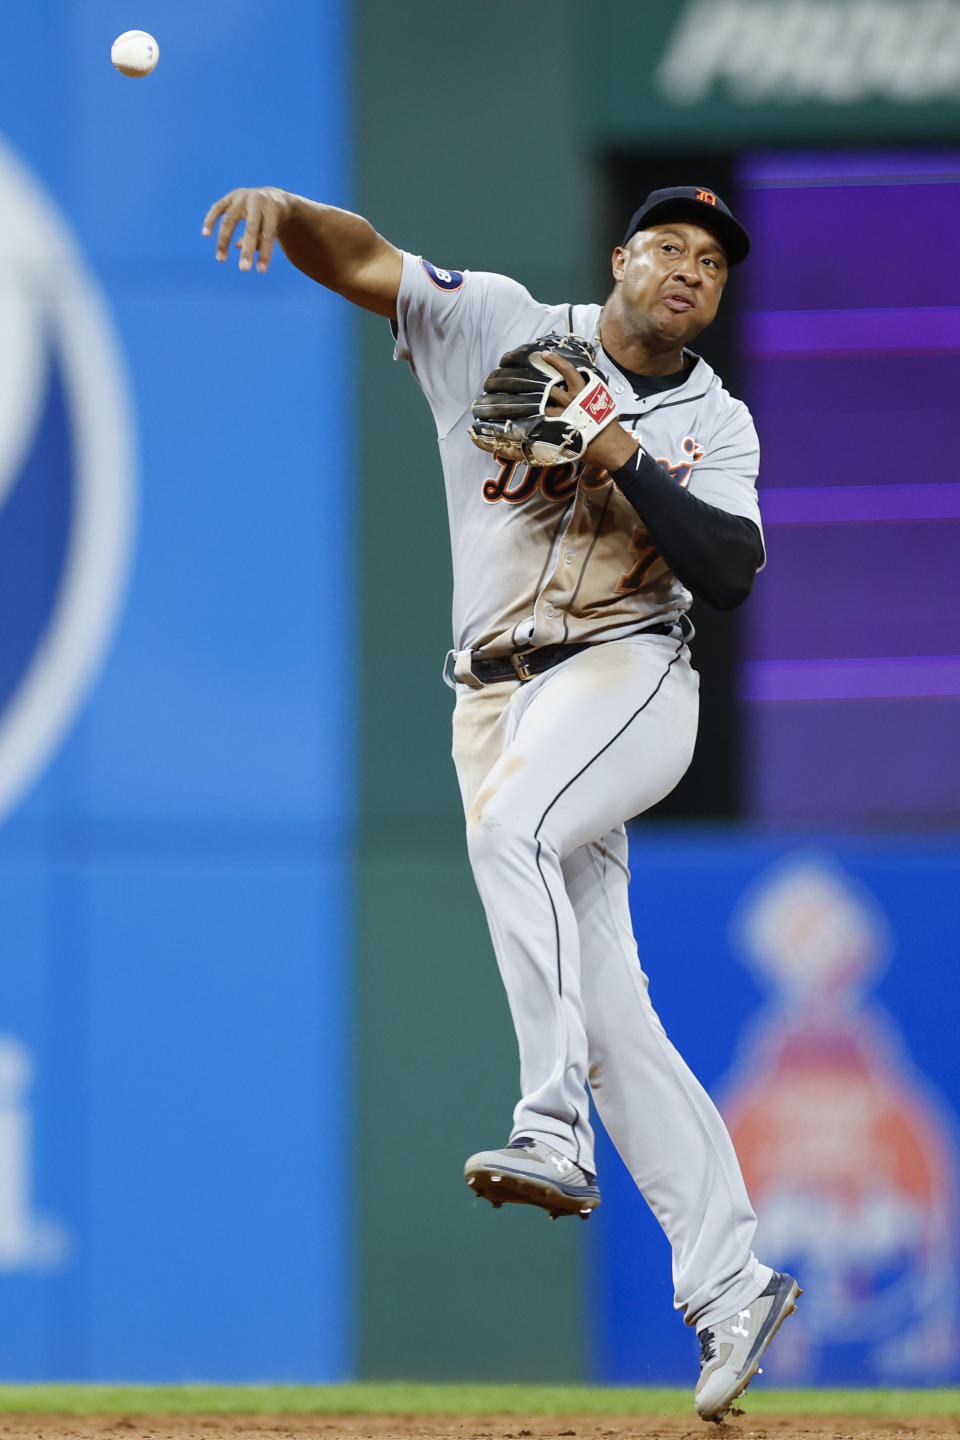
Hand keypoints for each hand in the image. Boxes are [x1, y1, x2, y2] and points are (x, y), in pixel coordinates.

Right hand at [202, 187, 290, 272]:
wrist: (272, 197)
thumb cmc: (274, 220)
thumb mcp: (275, 229)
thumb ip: (260, 240)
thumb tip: (239, 247)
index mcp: (272, 209)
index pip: (267, 234)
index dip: (265, 253)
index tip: (261, 271)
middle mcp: (257, 201)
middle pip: (251, 228)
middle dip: (247, 250)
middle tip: (243, 269)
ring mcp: (242, 196)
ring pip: (230, 219)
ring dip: (224, 240)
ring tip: (221, 259)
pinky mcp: (230, 196)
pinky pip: (217, 208)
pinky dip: (210, 220)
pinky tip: (205, 234)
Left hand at [540, 353, 639, 471]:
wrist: (609, 444)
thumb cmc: (607, 424)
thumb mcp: (601, 400)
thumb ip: (589, 391)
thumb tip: (579, 385)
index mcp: (584, 391)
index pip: (568, 370)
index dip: (556, 361)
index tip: (545, 354)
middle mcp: (572, 400)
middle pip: (551, 388)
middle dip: (543, 387)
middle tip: (535, 385)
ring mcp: (564, 415)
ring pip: (545, 405)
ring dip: (541, 406)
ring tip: (537, 407)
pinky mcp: (559, 429)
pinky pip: (544, 422)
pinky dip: (540, 421)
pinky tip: (537, 422)